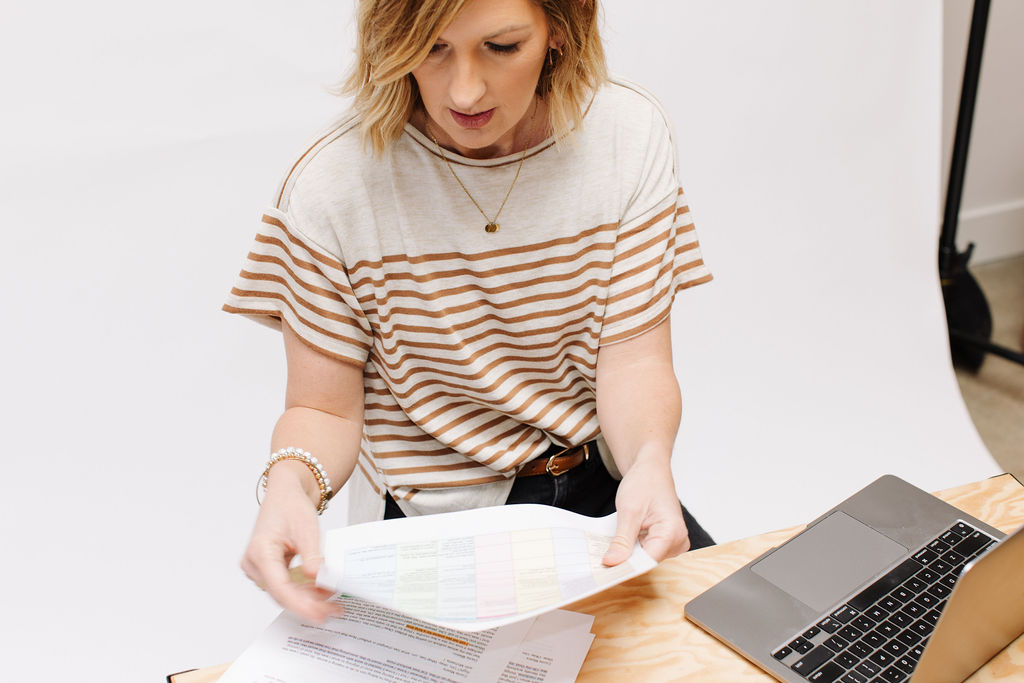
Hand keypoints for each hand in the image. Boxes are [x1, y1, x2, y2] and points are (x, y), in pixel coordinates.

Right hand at [240, 462, 341, 621]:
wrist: (285, 495)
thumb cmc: (291, 507)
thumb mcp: (307, 530)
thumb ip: (312, 557)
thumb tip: (320, 580)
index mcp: (260, 551)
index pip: (279, 587)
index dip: (300, 604)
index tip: (319, 613)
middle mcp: (254, 563)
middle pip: (282, 594)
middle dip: (308, 604)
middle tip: (334, 609)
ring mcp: (259, 568)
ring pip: (284, 593)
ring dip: (307, 598)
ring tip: (331, 602)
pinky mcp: (267, 570)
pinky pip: (285, 586)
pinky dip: (303, 590)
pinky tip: (320, 592)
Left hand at [602, 454, 689, 565]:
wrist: (650, 470)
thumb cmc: (645, 483)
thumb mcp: (629, 511)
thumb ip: (622, 540)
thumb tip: (612, 563)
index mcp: (673, 532)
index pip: (647, 561)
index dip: (625, 566)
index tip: (604, 570)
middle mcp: (677, 541)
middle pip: (646, 562)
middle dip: (624, 559)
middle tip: (600, 557)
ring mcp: (672, 543)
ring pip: (644, 558)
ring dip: (626, 553)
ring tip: (610, 545)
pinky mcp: (664, 542)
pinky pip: (645, 551)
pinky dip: (631, 548)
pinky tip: (619, 542)